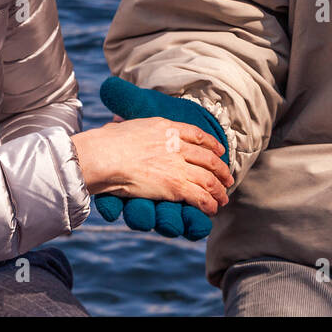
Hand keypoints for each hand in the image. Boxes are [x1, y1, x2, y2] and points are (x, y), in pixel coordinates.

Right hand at [90, 77, 231, 239]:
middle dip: (220, 170)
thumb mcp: (121, 124)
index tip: (218, 151)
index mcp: (165, 127)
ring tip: (223, 199)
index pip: (196, 134)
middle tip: (227, 179)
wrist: (103, 155)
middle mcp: (176, 144)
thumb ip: (126, 124)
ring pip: (208, 178)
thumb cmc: (105, 142)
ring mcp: (177, 165)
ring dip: (219, 190)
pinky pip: (200, 195)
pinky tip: (212, 209)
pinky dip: (209, 203)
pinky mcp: (175, 185)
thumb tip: (116, 123)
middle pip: (208, 157)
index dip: (211, 144)